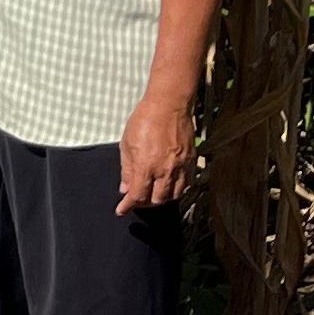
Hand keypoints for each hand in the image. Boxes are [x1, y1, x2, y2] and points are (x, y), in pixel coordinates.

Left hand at [117, 89, 196, 211]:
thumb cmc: (145, 120)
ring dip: (162, 198)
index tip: (122, 210)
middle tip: (138, 199)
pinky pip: (187, 184)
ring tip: (153, 193)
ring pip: (174, 195)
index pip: (137, 195)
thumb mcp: (127, 144)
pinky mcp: (191, 161)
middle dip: (145, 203)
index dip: (128, 206)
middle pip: (158, 200)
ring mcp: (181, 166)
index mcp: (146, 166)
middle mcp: (165, 170)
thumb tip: (125, 188)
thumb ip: (126, 169)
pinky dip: (177, 189)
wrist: (169, 105)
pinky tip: (169, 185)